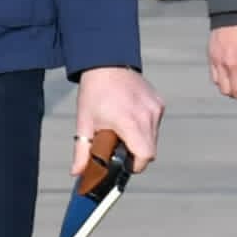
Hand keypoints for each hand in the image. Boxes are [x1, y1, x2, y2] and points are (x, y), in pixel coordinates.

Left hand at [73, 64, 161, 186]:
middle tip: (117, 146)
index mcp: (129, 122)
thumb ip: (82, 152)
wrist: (106, 62)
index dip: (135, 166)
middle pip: (150, 150)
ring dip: (140, 141)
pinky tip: (129, 117)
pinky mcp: (159, 103)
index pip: (145, 156)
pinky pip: (155, 125)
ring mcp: (155, 109)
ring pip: (153, 138)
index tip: (123, 164)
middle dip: (135, 154)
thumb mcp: (85, 123)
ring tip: (122, 129)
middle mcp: (147, 116)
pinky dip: (144, 128)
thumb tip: (78, 173)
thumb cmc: (95, 92)